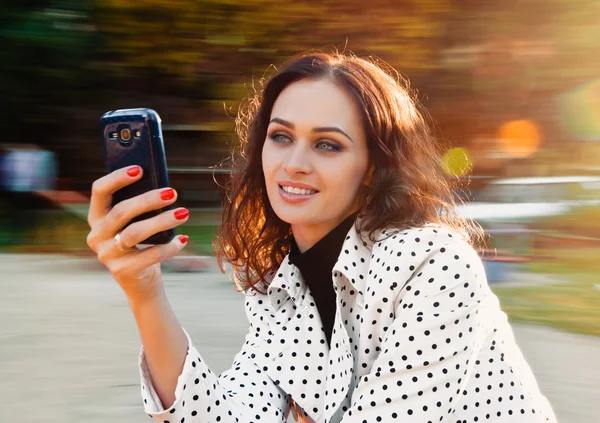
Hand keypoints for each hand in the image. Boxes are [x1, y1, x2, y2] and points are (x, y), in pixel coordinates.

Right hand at [86, 165, 189, 300]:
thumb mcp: (136, 223)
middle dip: (148, 200)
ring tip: (183, 213)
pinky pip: (150, 255)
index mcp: (97, 217)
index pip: (99, 191)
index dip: (117, 178)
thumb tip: (164, 187)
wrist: (141, 281)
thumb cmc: (141, 244)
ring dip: (162, 221)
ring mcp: (107, 255)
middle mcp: (97, 236)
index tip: (140, 169)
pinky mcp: (123, 271)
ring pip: (134, 233)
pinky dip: (169, 246)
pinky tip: (183, 239)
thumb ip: (140, 206)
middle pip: (120, 212)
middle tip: (172, 193)